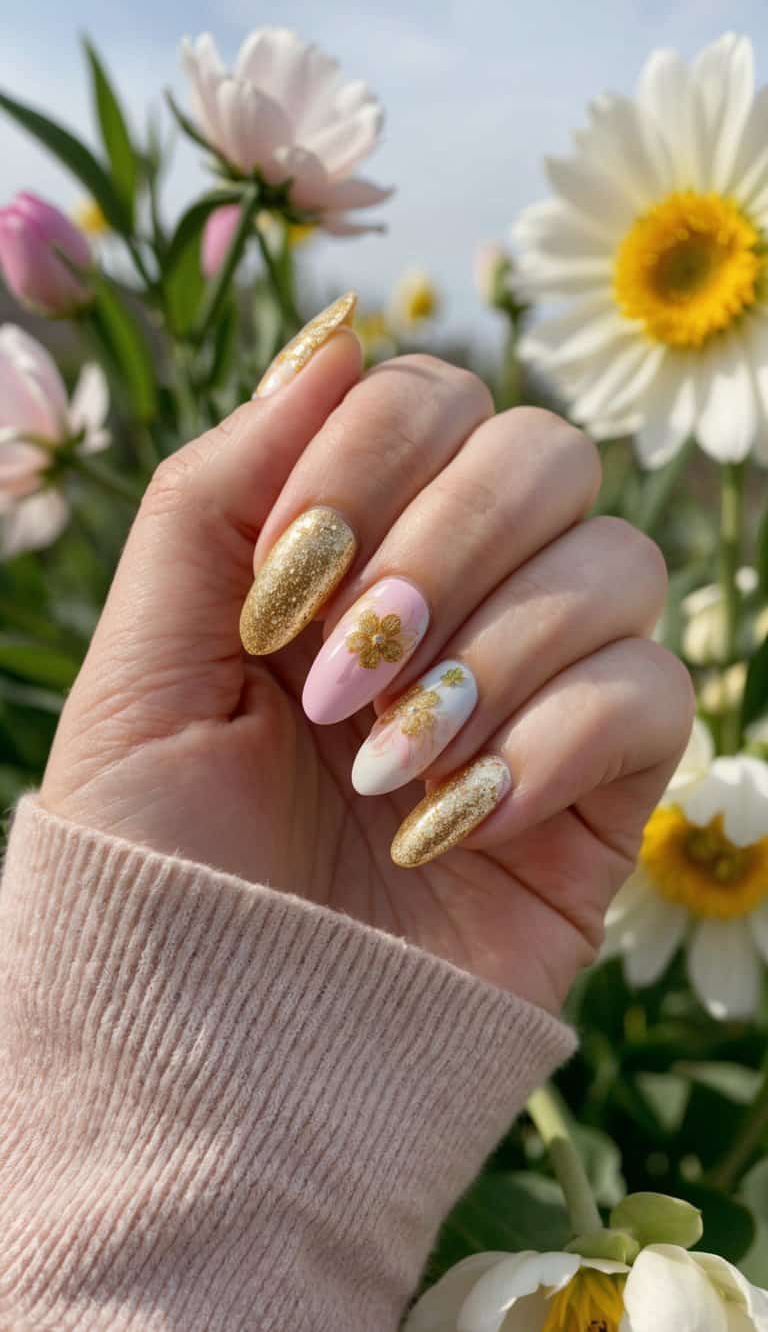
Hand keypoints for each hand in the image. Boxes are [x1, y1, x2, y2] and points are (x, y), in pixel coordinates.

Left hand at [40, 328, 692, 1012]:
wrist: (216, 1061)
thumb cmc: (161, 868)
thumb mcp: (142, 666)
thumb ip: (212, 491)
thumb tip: (335, 334)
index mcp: (345, 559)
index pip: (424, 401)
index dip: (365, 460)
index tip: (279, 587)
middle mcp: (456, 606)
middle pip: (545, 453)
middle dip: (447, 543)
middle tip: (344, 670)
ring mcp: (538, 696)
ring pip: (620, 563)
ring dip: (495, 654)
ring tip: (384, 768)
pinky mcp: (604, 796)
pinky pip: (654, 697)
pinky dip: (554, 742)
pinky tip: (456, 820)